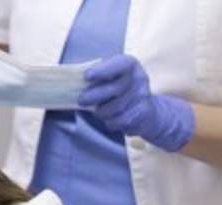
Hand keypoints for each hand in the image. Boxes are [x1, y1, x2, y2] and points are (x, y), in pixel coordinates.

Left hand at [79, 54, 195, 151]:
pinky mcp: (144, 113)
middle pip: (115, 89)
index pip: (120, 64)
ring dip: (102, 112)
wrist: (148, 113)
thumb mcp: (112, 79)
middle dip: (94, 96)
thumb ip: (98, 77)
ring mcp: (143, 96)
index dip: (103, 70)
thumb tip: (73, 79)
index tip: (87, 76)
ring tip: (100, 111)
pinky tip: (111, 119)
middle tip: (81, 100)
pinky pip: (120, 121)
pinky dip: (111, 122)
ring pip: (115, 108)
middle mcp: (140, 78)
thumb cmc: (121, 92)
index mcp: (130, 65)